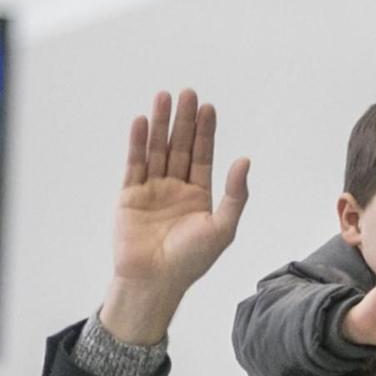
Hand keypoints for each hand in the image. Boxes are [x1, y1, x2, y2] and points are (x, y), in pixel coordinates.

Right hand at [100, 90, 249, 344]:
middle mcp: (175, 190)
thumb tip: (244, 161)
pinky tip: (143, 122)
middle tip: (188, 93)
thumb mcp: (222, 229)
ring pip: (157, 150)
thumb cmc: (190, 261)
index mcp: (198, 198)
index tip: (208, 108)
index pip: (202, 157)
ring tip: (165, 97)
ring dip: (161, 124)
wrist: (154, 281)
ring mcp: (152, 191)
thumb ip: (235, 196)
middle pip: (180, 147)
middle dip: (184, 121)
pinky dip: (139, 143)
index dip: (205, 133)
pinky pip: (135, 164)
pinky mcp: (130, 195)